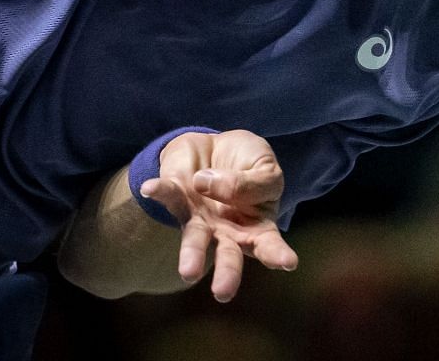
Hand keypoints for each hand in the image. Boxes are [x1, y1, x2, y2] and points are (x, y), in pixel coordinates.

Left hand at [138, 129, 298, 301]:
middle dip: (227, 273)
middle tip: (223, 293)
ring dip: (192, 253)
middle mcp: (227, 232)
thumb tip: (210, 185)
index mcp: (257, 226)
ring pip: (196, 239)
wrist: (219, 145)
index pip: (270, 244)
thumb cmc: (249, 163)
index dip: (278, 254)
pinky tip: (149, 189)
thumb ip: (249, 181)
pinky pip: (168, 195)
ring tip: (189, 272)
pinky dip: (159, 192)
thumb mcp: (264, 165)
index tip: (288, 263)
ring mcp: (200, 218)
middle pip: (229, 255)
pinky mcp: (178, 198)